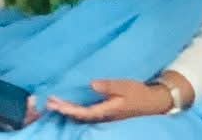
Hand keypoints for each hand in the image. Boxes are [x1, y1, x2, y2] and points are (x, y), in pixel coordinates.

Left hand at [46, 77, 181, 121]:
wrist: (153, 102)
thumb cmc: (138, 93)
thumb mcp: (125, 86)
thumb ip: (109, 86)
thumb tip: (91, 84)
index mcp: (107, 111)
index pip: (84, 113)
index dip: (69, 109)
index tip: (55, 103)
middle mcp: (104, 116)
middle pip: (80, 116)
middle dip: (64, 110)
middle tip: (49, 103)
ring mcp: (105, 117)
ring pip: (83, 116)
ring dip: (69, 110)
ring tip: (55, 103)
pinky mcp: (107, 113)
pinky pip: (88, 114)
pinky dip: (77, 109)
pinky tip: (71, 104)